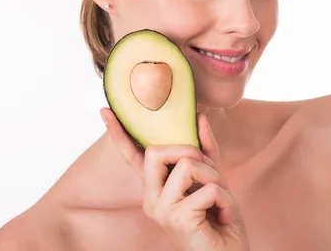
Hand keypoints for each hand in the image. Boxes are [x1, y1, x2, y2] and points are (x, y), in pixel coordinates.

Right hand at [100, 107, 250, 250]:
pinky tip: (223, 216)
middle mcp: (152, 199)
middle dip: (190, 151)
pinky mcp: (177, 219)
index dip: (120, 134)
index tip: (105, 110)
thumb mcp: (215, 179)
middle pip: (157, 151)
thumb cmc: (220, 219)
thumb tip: (199, 115)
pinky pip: (208, 188)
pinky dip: (225, 198)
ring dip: (214, 177)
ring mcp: (161, 210)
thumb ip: (206, 151)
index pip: (134, 157)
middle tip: (209, 172)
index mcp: (157, 188)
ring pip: (187, 165)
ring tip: (219, 200)